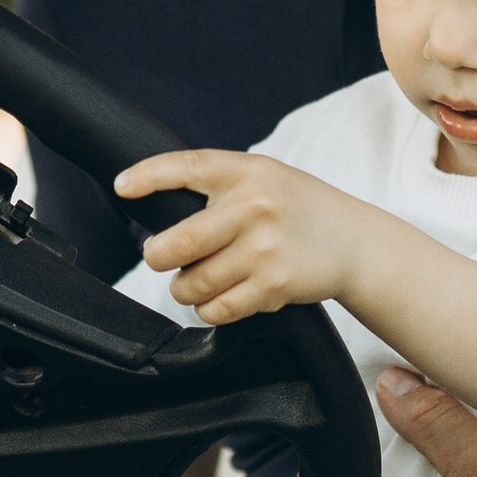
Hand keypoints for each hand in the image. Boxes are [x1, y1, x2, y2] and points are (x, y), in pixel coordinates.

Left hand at [115, 149, 365, 322]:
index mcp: (248, 172)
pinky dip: (208, 309)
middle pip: (177, 243)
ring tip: (197, 279)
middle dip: (157, 256)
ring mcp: (264, 249)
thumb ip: (220, 185)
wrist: (354, 242)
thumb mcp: (265, 177)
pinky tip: (220, 297)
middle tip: (160, 257)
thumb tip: (154, 202)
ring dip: (184, 288)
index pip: (188, 167)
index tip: (121, 186)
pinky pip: (216, 309)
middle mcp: (254, 207)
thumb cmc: (298, 208)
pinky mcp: (273, 286)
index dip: (149, 176)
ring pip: (192, 283)